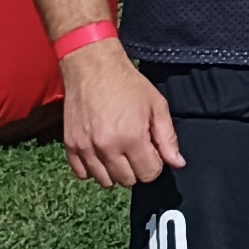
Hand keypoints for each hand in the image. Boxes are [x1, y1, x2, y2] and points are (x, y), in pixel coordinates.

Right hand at [59, 38, 184, 189]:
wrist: (92, 66)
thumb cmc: (127, 84)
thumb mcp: (157, 106)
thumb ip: (168, 138)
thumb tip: (178, 163)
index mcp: (131, 138)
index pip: (148, 174)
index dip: (154, 164)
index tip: (151, 150)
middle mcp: (106, 147)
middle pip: (127, 181)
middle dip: (136, 169)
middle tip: (135, 149)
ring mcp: (85, 148)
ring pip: (105, 181)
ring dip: (115, 171)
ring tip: (118, 151)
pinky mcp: (70, 145)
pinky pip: (82, 174)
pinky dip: (93, 169)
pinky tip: (101, 153)